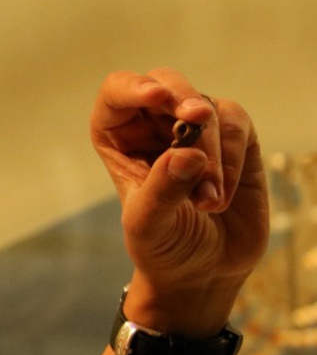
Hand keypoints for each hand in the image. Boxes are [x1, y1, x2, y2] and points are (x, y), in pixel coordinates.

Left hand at [90, 68, 268, 336]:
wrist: (201, 272)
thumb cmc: (161, 247)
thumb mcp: (150, 225)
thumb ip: (162, 190)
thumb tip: (187, 154)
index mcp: (118, 137)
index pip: (117, 92)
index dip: (133, 86)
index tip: (156, 97)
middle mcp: (153, 125)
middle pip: (166, 83)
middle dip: (183, 100)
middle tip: (196, 119)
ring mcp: (195, 129)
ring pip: (207, 108)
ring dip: (211, 151)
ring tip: (207, 201)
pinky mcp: (233, 139)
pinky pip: (237, 125)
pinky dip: (233, 159)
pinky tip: (221, 197)